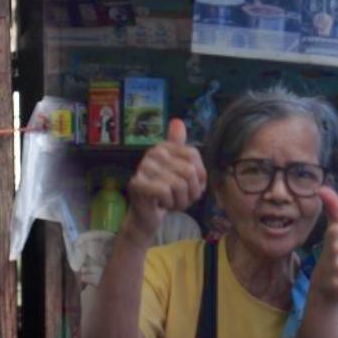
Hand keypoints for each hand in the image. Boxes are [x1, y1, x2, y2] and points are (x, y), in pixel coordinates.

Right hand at [123, 119, 207, 243]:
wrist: (146, 217)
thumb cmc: (167, 195)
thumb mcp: (181, 172)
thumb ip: (184, 150)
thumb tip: (178, 120)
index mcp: (164, 147)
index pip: (193, 155)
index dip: (199, 176)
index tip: (191, 187)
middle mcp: (153, 153)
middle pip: (189, 171)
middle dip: (190, 192)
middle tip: (180, 199)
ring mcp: (143, 168)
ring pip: (179, 184)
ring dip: (180, 201)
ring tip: (171, 203)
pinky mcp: (138, 184)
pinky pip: (166, 191)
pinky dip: (169, 203)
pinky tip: (161, 205)